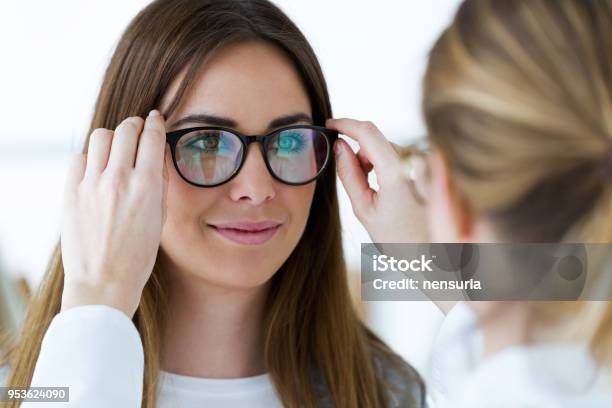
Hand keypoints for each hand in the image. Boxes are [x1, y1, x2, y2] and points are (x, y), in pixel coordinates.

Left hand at [59, 110, 168, 317]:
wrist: (103, 283)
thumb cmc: (137, 257)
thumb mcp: (159, 220)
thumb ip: (158, 184)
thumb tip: (157, 156)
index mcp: (146, 187)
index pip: (152, 138)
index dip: (156, 123)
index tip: (157, 118)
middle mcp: (118, 180)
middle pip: (125, 130)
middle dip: (135, 125)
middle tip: (137, 129)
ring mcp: (91, 185)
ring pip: (100, 137)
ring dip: (112, 137)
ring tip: (116, 147)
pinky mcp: (71, 193)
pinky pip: (80, 158)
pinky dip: (91, 157)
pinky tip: (97, 168)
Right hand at [326, 118, 427, 242]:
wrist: (438, 257)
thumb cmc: (400, 240)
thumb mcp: (365, 210)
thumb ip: (349, 174)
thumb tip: (340, 146)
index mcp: (397, 172)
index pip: (367, 132)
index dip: (345, 124)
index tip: (331, 124)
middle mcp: (418, 162)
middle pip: (379, 142)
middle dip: (362, 154)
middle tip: (359, 183)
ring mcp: (431, 164)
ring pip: (393, 149)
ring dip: (379, 162)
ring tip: (382, 195)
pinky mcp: (438, 168)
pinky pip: (408, 157)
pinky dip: (395, 167)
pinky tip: (398, 193)